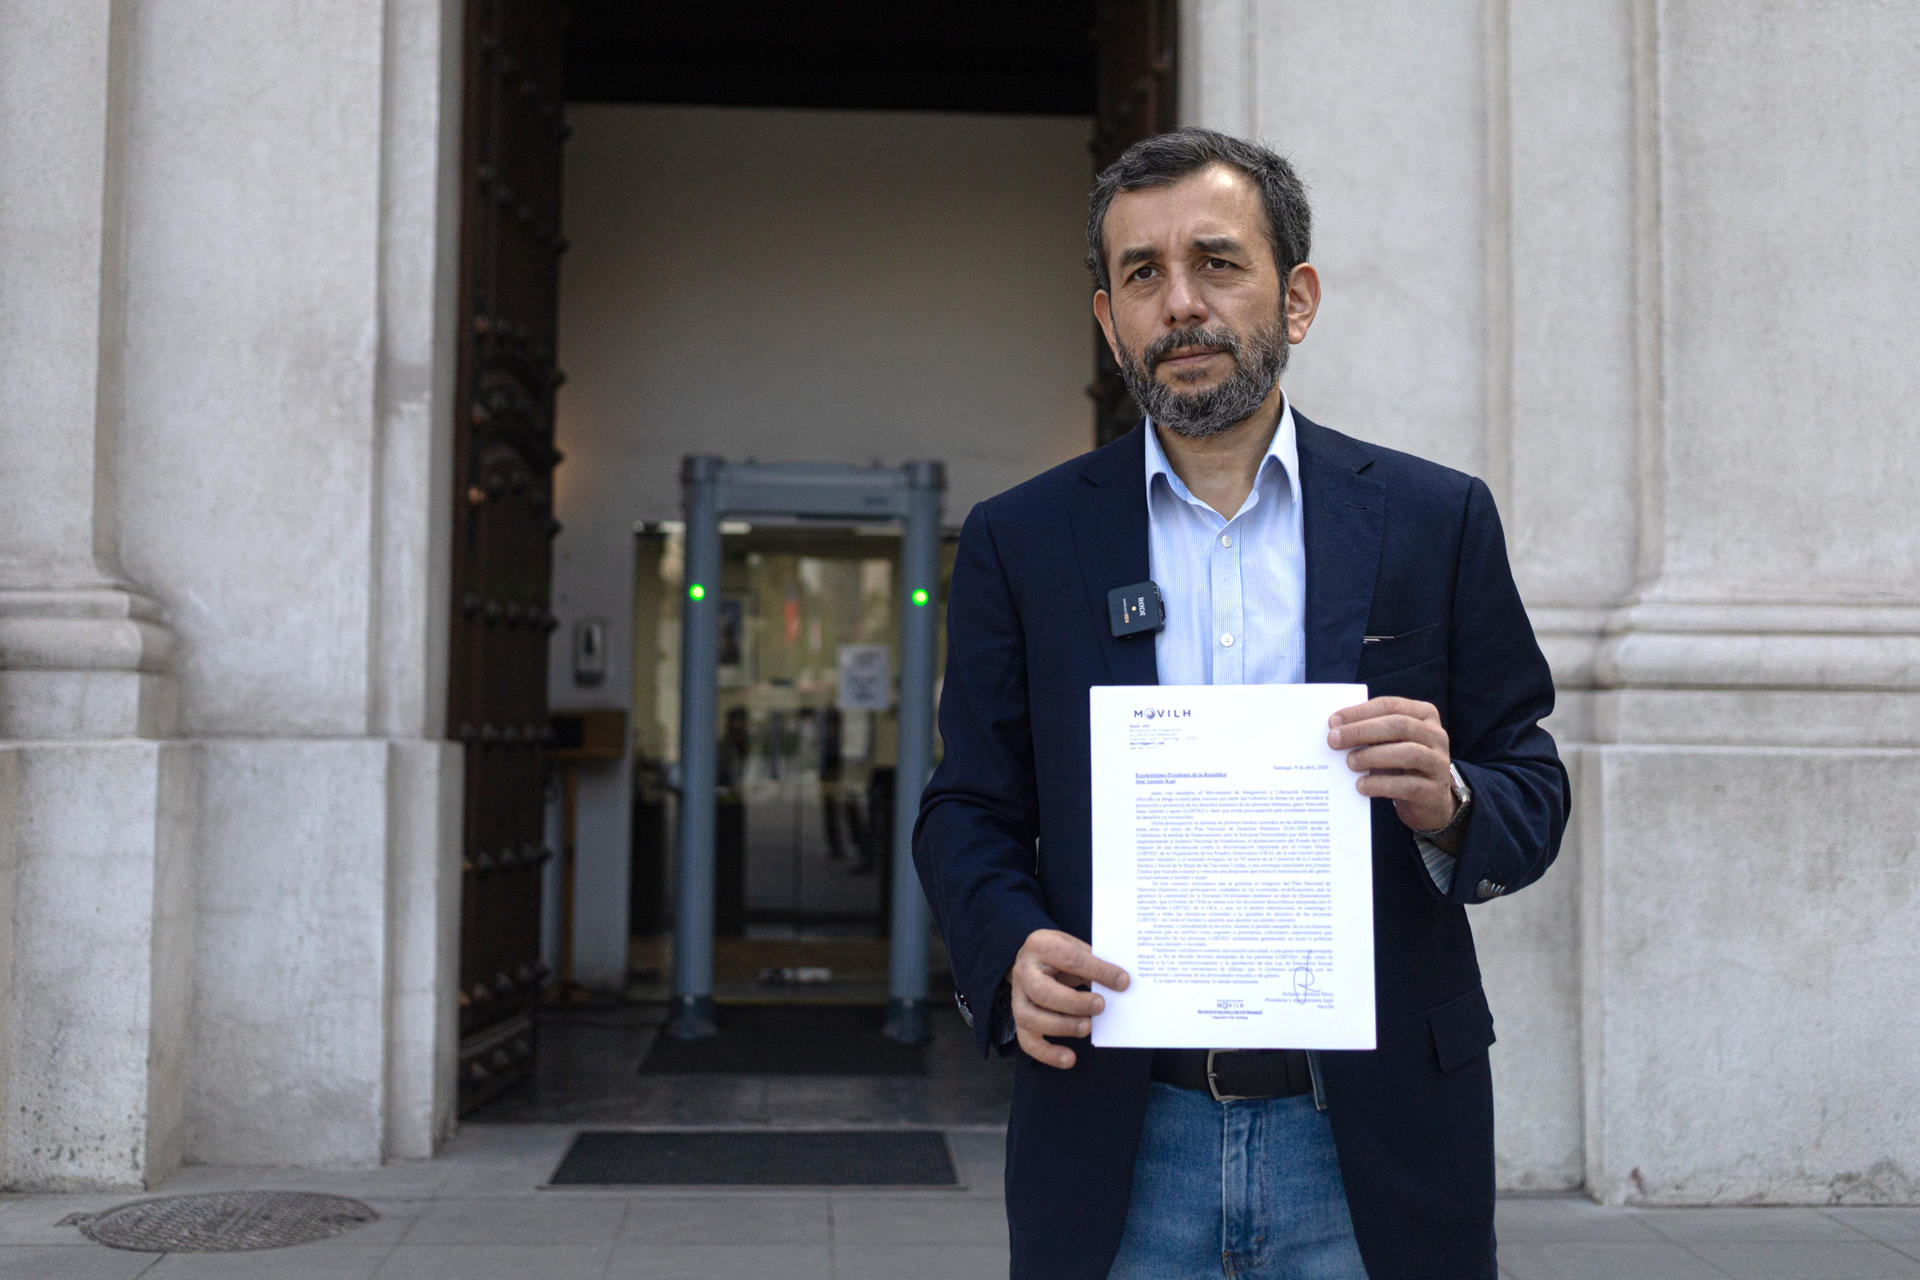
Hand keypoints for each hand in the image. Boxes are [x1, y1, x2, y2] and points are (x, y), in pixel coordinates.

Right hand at [1006, 928, 1129, 1069]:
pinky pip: (1028, 1041)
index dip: (1097, 970)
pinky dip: (1048, 1054)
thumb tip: (1120, 985)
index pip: (1069, 959)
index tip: (1122, 982)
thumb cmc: (1059, 954)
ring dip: (1061, 1026)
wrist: (1031, 957)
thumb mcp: (1075, 947)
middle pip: (1041, 991)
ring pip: (1030, 1018)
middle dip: (1073, 1002)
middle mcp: (1024, 972)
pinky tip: (1070, 1059)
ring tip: (1087, 1027)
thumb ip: (1093, 964)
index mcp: (1041, 945)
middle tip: (1101, 1006)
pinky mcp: (1020, 1020)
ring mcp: (1018, 998)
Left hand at [1329, 696, 1454, 831]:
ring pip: (1408, 753)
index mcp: (1424, 715)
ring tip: (1350, 763)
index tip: (1333, 721)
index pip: (1390, 706)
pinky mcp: (1435, 791)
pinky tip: (1362, 785)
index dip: (1360, 712)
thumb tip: (1336, 730)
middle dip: (1361, 731)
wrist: (1429, 800)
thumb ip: (1370, 733)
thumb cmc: (1401, 764)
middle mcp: (1436, 735)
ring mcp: (1439, 763)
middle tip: (1333, 740)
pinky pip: (1408, 785)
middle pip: (1398, 726)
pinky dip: (1381, 784)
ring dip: (1372, 756)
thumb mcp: (1389, 743)